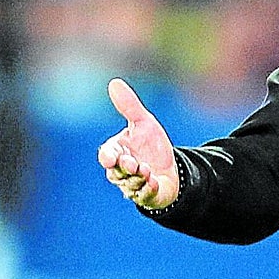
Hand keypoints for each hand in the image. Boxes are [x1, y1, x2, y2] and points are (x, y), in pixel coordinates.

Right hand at [97, 78, 179, 209]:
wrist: (171, 167)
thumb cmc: (151, 145)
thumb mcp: (143, 123)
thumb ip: (129, 106)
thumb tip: (114, 83)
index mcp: (118, 152)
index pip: (107, 155)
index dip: (108, 157)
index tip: (111, 156)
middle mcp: (122, 171)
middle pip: (117, 172)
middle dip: (124, 168)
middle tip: (132, 163)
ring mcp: (134, 185)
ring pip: (130, 185)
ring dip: (137, 178)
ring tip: (146, 170)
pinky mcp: (148, 195)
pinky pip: (145, 195)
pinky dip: (147, 189)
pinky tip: (153, 181)